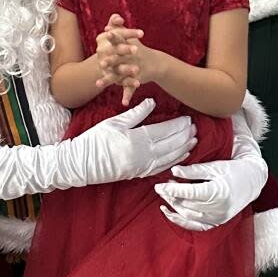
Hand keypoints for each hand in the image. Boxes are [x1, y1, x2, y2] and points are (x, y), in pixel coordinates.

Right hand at [73, 97, 196, 184]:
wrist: (83, 163)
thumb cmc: (96, 140)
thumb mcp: (115, 122)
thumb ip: (137, 113)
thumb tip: (152, 102)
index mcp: (138, 139)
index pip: (165, 131)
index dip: (179, 126)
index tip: (188, 120)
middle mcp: (144, 155)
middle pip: (171, 145)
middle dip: (185, 136)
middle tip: (195, 128)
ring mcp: (143, 167)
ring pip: (170, 158)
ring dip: (183, 149)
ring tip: (193, 141)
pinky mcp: (140, 174)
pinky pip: (162, 168)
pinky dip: (174, 161)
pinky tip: (181, 156)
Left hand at [95, 14, 163, 106]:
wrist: (156, 64)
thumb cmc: (139, 50)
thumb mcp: (131, 38)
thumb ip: (120, 28)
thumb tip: (112, 19)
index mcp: (128, 47)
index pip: (120, 40)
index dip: (115, 36)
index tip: (107, 33)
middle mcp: (130, 58)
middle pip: (119, 59)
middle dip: (111, 61)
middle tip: (102, 62)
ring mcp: (133, 70)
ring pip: (120, 75)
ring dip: (109, 80)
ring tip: (98, 84)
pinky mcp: (135, 80)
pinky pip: (130, 88)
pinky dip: (127, 96)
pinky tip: (123, 103)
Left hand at [154, 114, 267, 229]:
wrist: (252, 182)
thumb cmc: (233, 171)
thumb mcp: (214, 167)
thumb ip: (193, 171)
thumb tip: (173, 171)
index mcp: (219, 192)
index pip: (189, 193)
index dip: (172, 190)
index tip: (159, 185)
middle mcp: (218, 208)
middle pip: (187, 204)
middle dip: (171, 196)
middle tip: (161, 187)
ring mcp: (217, 218)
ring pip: (188, 215)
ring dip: (174, 206)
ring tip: (165, 195)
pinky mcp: (216, 223)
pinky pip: (194, 225)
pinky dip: (180, 221)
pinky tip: (168, 213)